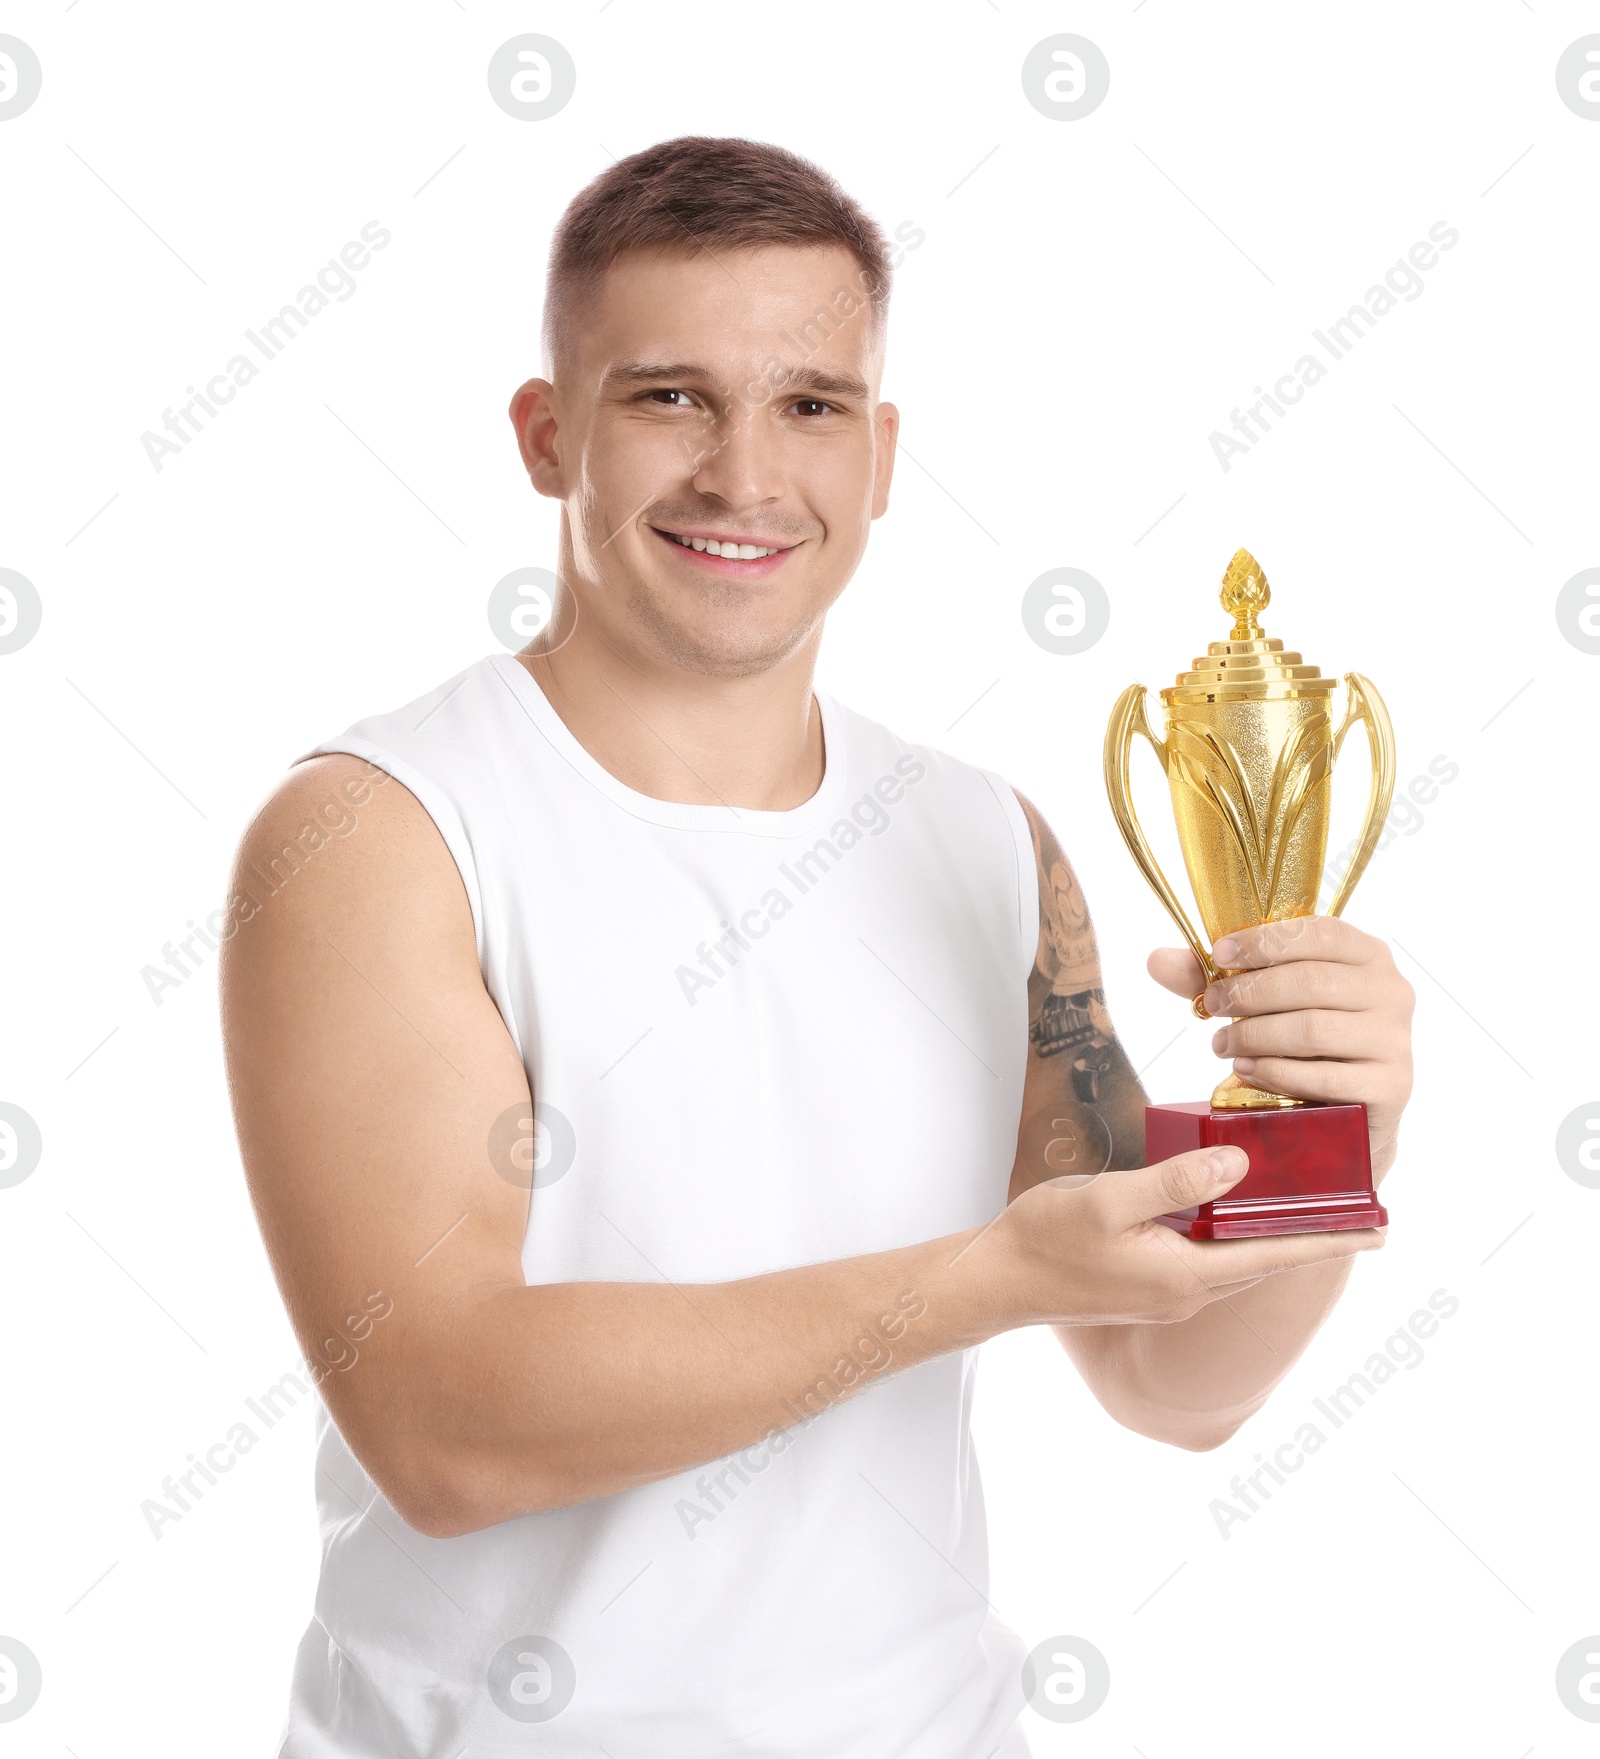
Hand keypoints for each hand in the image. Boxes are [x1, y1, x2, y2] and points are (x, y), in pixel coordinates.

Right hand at [989, 1144, 1383, 1326]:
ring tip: (1303, 1205)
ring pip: (1236, 1259)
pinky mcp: (1146, 1284)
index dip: (1328, 1240)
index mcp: (1185, 1274)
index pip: (1275, 1253)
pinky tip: (1229, 1209)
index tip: (1380, 1229)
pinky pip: (1207, 1257)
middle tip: (1356, 1209)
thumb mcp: (1109, 1200)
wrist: (998, 1280)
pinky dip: (1231, 1234)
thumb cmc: (1047, 1239)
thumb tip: (1238, 1164)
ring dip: (1271, 1234)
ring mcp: (1165, 1292)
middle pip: (1264, 1259)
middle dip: (1310, 1234)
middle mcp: (1185, 1291)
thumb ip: (1174, 1182)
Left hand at [1148, 916, 1414, 1173]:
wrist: (1345, 1112)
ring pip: (1313, 1028)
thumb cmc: (1302, 1043)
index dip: (1265, 939)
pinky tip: (1246, 1071)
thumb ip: (1213, 977)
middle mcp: (1391, 991)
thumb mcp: (1260, 1002)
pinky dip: (1276, 1071)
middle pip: (1310, 981)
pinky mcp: (1392, 1086)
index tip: (1219, 954)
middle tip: (1213, 1007)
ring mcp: (1395, 1040)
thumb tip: (1155, 960)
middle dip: (1249, 993)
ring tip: (1222, 1045)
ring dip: (1255, 1035)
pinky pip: (1325, 1076)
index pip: (1319, 931)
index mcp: (1366, 955)